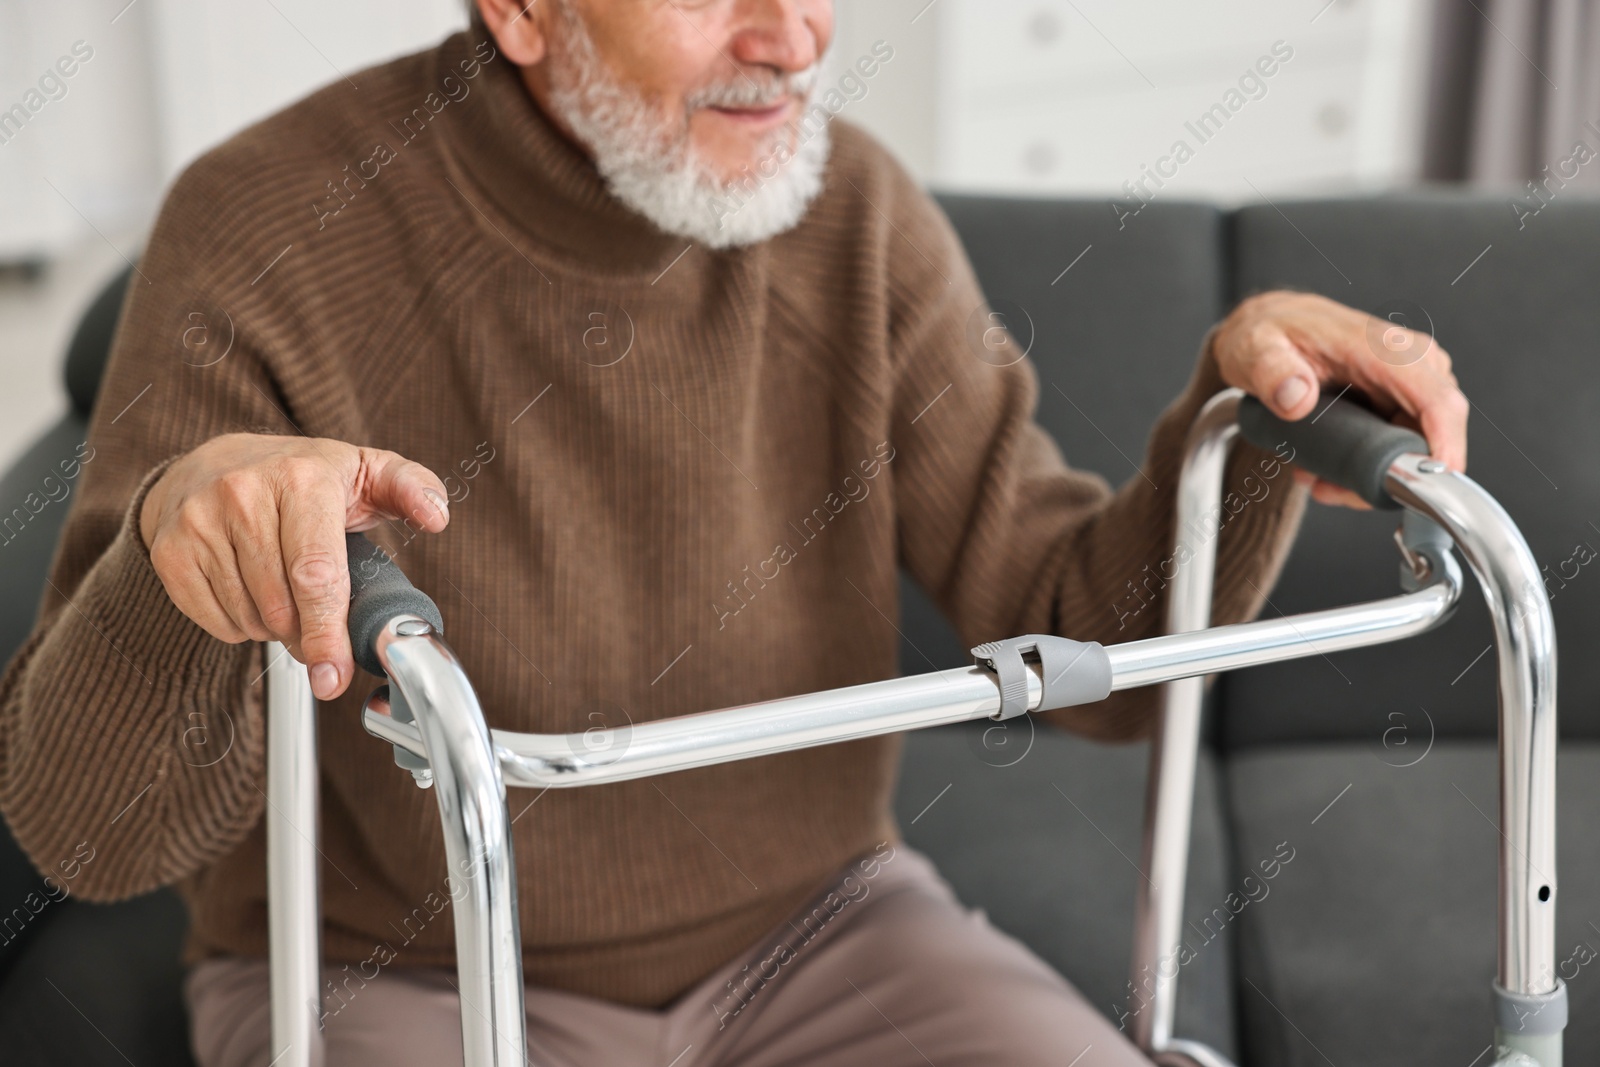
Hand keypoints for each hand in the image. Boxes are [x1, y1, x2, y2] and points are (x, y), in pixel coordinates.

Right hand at [139, 433, 450, 698]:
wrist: (212, 464)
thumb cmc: (301, 477)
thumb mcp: (365, 471)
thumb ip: (411, 487)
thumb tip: (437, 514)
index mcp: (302, 480)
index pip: (316, 575)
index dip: (329, 634)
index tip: (335, 676)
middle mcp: (244, 495)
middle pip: (284, 609)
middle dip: (308, 632)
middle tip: (319, 615)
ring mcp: (200, 523)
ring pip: (251, 620)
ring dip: (275, 626)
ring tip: (282, 589)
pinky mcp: (171, 551)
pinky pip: (215, 623)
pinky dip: (240, 624)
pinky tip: (249, 590)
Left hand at [1211, 291, 1467, 509]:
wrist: (1271, 329)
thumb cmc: (1269, 334)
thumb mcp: (1256, 349)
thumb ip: (1272, 371)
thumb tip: (1296, 400)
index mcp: (1386, 349)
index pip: (1438, 403)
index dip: (1443, 449)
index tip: (1426, 490)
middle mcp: (1412, 365)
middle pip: (1428, 439)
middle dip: (1385, 478)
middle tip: (1330, 490)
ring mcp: (1410, 386)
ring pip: (1412, 451)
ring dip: (1368, 476)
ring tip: (1317, 478)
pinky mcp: (1401, 402)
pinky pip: (1397, 448)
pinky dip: (1365, 468)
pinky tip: (1325, 470)